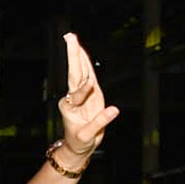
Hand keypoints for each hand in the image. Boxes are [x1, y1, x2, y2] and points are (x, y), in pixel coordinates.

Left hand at [57, 33, 119, 159]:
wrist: (77, 145)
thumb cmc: (80, 142)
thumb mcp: (87, 136)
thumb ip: (99, 122)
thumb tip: (115, 109)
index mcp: (69, 108)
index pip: (76, 96)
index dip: (83, 91)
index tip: (89, 85)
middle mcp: (72, 99)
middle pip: (73, 74)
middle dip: (73, 56)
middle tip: (69, 38)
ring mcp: (80, 95)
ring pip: (79, 72)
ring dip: (77, 55)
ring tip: (73, 39)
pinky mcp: (89, 94)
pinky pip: (87, 76)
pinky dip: (86, 63)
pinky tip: (83, 52)